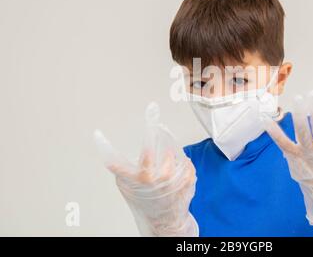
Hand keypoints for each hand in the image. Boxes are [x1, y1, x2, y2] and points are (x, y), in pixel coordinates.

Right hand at [94, 102, 197, 235]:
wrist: (165, 220)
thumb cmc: (144, 201)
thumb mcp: (126, 185)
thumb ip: (122, 166)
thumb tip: (113, 145)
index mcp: (137, 178)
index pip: (118, 158)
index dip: (106, 145)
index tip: (104, 131)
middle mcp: (156, 177)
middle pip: (156, 140)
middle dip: (154, 125)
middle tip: (152, 109)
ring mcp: (175, 177)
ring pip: (172, 147)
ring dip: (168, 149)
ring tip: (164, 164)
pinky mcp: (189, 176)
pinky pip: (184, 157)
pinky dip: (179, 161)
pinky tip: (174, 172)